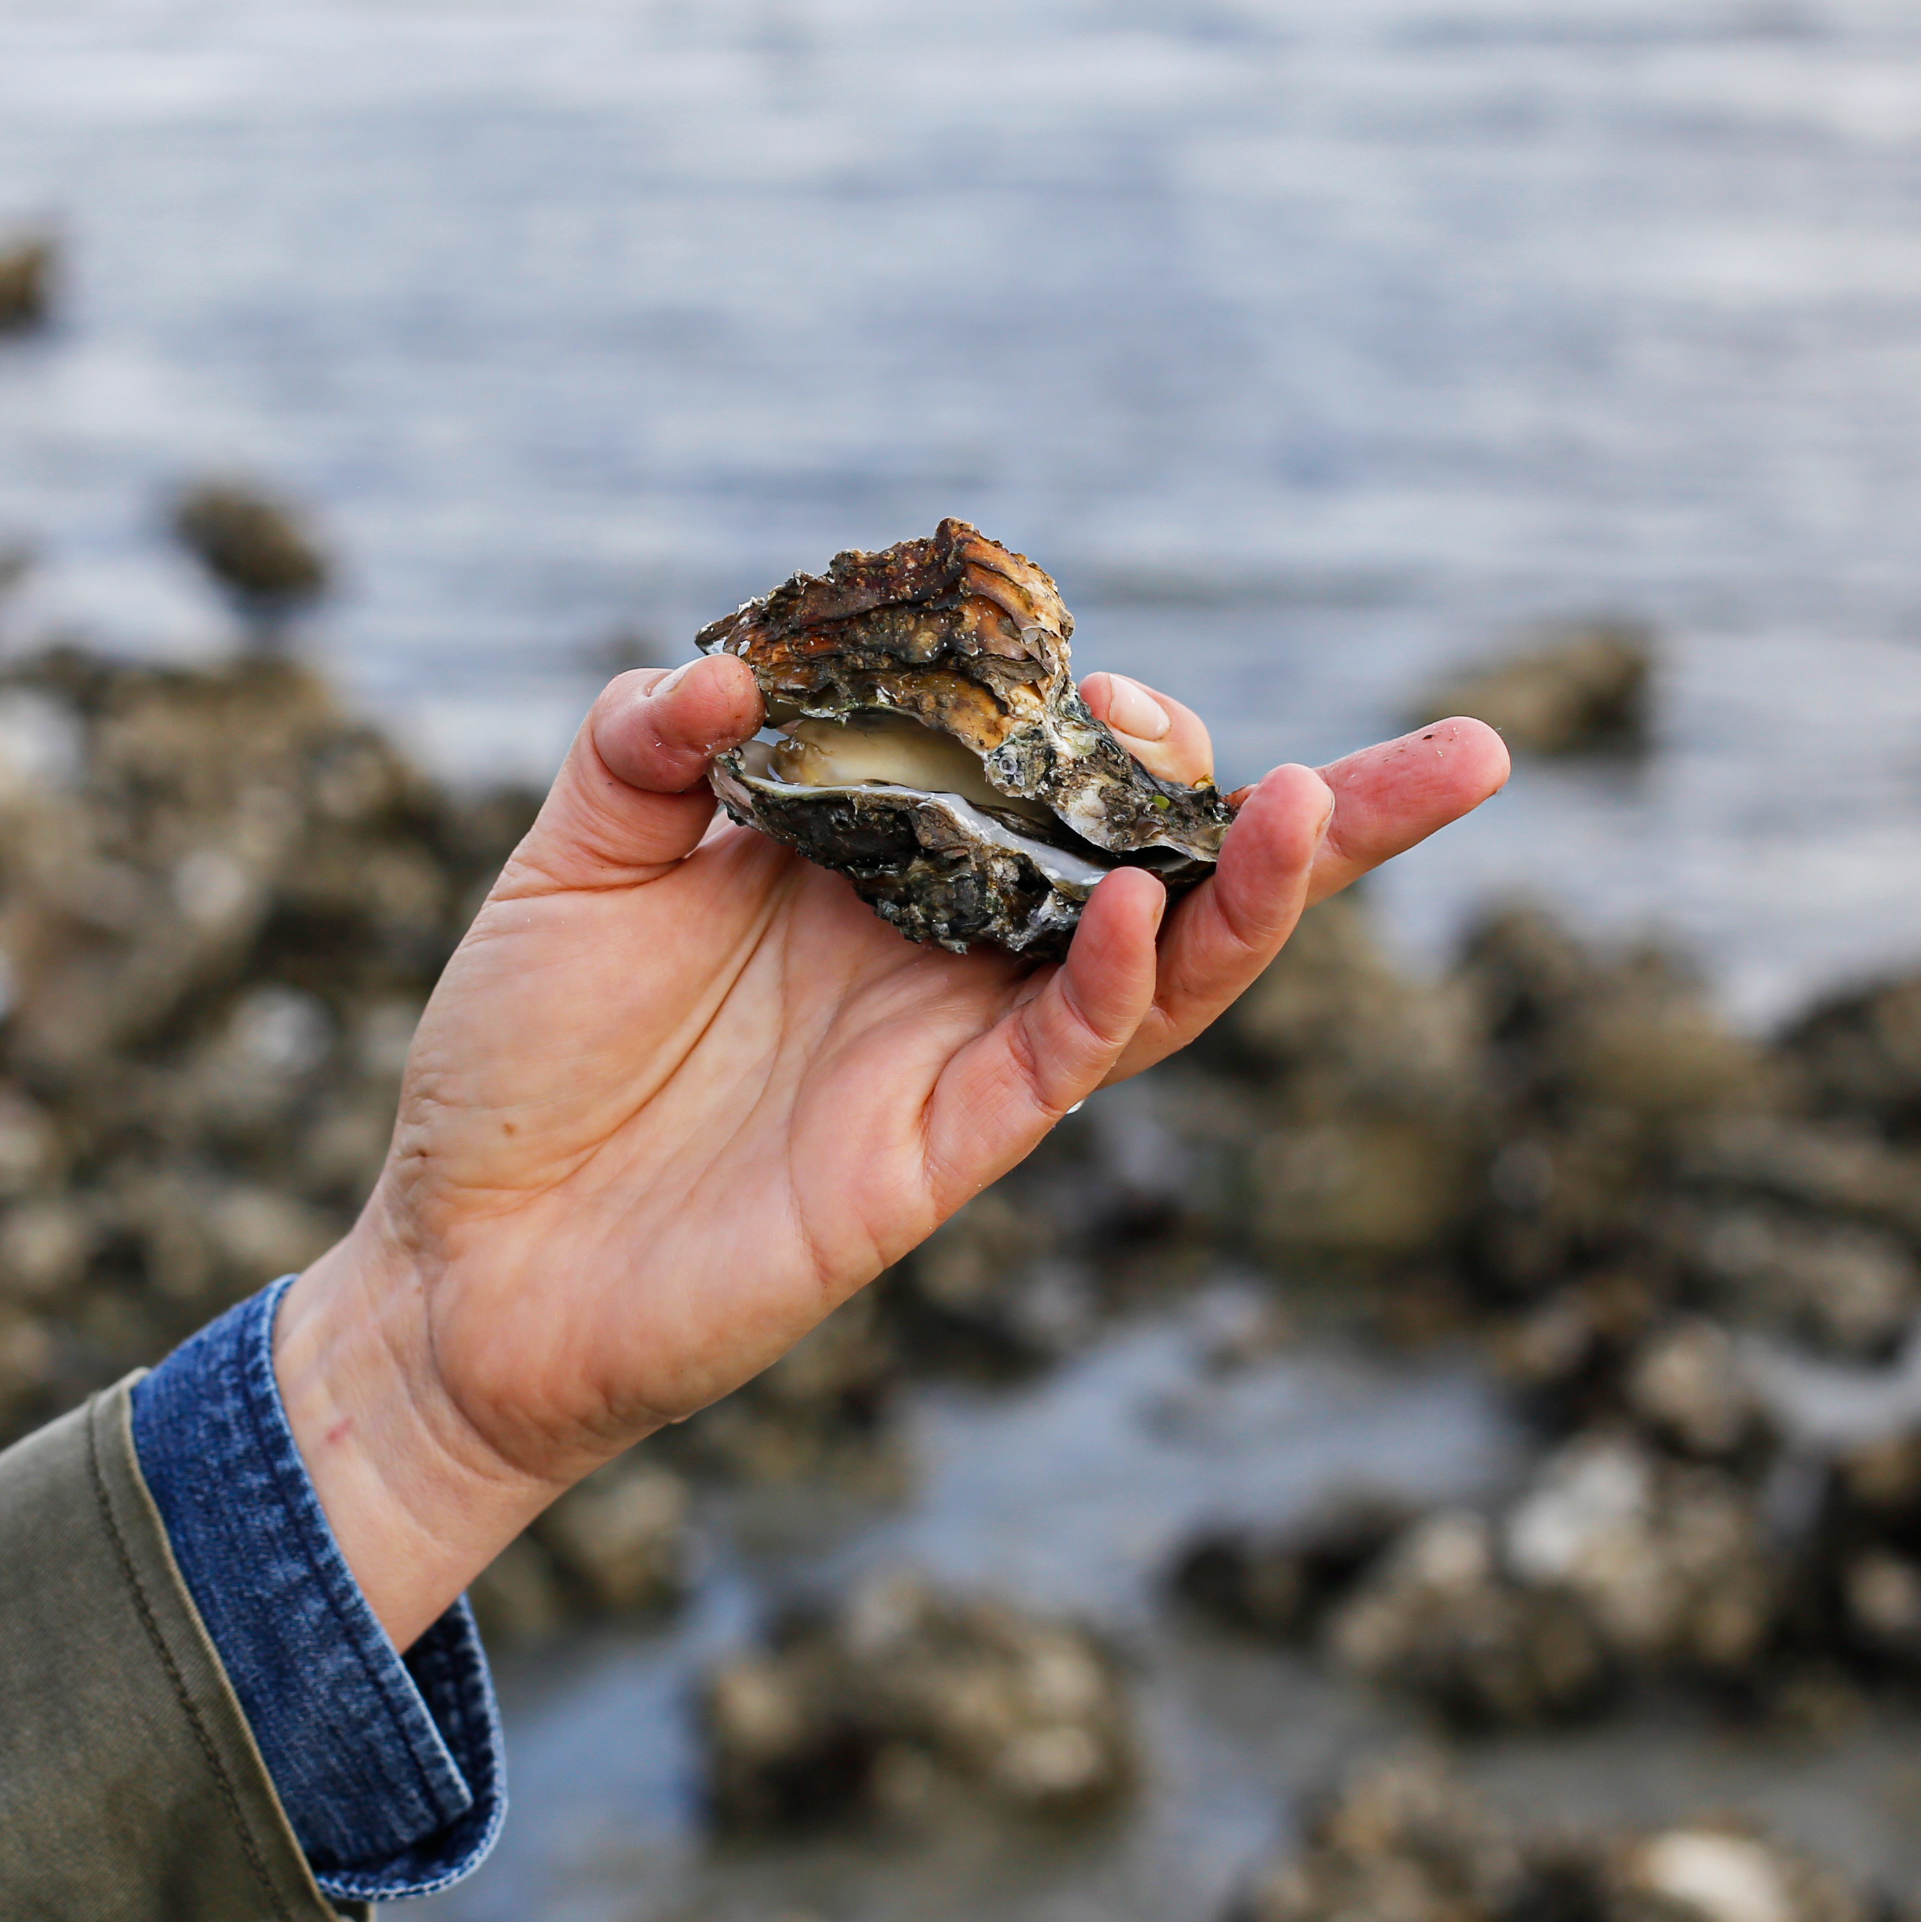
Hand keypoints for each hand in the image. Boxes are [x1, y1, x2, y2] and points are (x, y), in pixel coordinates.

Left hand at [274, 656, 1508, 1641]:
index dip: (1115, 715)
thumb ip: (643, 749)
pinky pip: (1057, 1064)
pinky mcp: (932, 1156)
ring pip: (1166, 971)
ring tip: (1331, 799)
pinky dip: (1113, 983)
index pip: (1055, 774)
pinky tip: (1138, 903)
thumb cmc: (522, 1063)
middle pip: (1175, 870)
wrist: (458, 1264)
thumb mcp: (573, 865)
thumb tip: (733, 672)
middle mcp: (954, 956)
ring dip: (1259, 893)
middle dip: (1324, 813)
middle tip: (1461, 755)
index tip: (1101, 657)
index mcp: (888, 865)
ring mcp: (959, 1057)